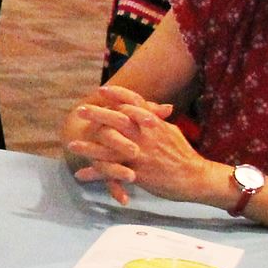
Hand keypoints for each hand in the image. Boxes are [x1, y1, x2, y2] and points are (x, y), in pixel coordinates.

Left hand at [69, 94, 218, 206]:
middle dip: (97, 115)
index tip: (102, 90)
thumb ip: (158, 120)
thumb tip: (155, 109)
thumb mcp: (171, 132)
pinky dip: (96, 174)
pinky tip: (80, 175)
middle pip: (118, 121)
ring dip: (89, 148)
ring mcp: (142, 154)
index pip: (135, 103)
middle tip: (79, 110)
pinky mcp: (140, 173)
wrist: (196, 177)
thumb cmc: (183, 154)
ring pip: (111, 149)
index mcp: (154, 124)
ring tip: (71, 146)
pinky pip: (113, 173)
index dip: (118, 95)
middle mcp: (147, 136)